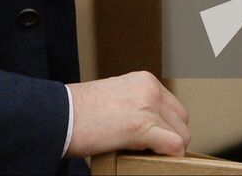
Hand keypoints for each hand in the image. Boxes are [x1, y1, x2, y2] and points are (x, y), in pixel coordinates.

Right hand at [65, 71, 190, 157]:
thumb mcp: (115, 96)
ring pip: (181, 134)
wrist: (60, 114)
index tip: (157, 140)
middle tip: (153, 151)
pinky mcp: (142, 127)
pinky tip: (155, 161)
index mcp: (144, 80)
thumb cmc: (79, 111)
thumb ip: (136, 104)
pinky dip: (171, 157)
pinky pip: (174, 145)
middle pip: (181, 120)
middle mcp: (150, 89)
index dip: (168, 127)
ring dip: (169, 149)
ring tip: (149, 156)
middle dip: (172, 138)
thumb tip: (150, 127)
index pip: (174, 106)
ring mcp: (147, 107)